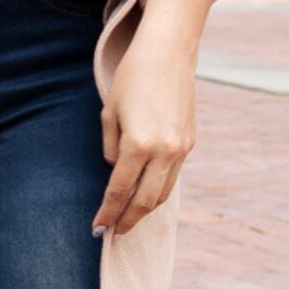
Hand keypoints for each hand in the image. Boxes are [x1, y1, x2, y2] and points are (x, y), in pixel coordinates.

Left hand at [97, 34, 197, 237]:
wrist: (168, 53)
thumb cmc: (131, 77)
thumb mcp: (109, 112)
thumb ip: (111, 147)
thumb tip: (115, 170)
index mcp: (139, 143)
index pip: (119, 189)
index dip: (107, 212)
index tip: (98, 229)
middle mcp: (165, 151)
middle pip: (145, 200)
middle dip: (128, 221)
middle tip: (113, 235)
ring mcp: (182, 149)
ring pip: (163, 193)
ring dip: (145, 211)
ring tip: (128, 222)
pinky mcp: (190, 143)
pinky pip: (173, 177)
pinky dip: (159, 191)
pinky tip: (145, 197)